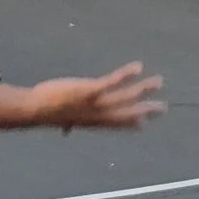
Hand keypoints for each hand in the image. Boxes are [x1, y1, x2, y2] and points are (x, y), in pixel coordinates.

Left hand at [31, 62, 163, 132]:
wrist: (34, 110)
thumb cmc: (45, 113)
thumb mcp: (61, 120)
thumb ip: (68, 124)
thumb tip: (67, 131)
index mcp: (92, 122)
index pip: (116, 124)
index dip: (131, 124)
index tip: (144, 124)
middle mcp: (99, 115)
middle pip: (128, 113)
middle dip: (146, 110)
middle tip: (164, 108)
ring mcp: (96, 103)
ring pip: (126, 96)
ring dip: (144, 89)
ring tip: (159, 81)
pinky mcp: (91, 90)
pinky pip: (113, 81)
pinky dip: (127, 74)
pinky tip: (138, 66)